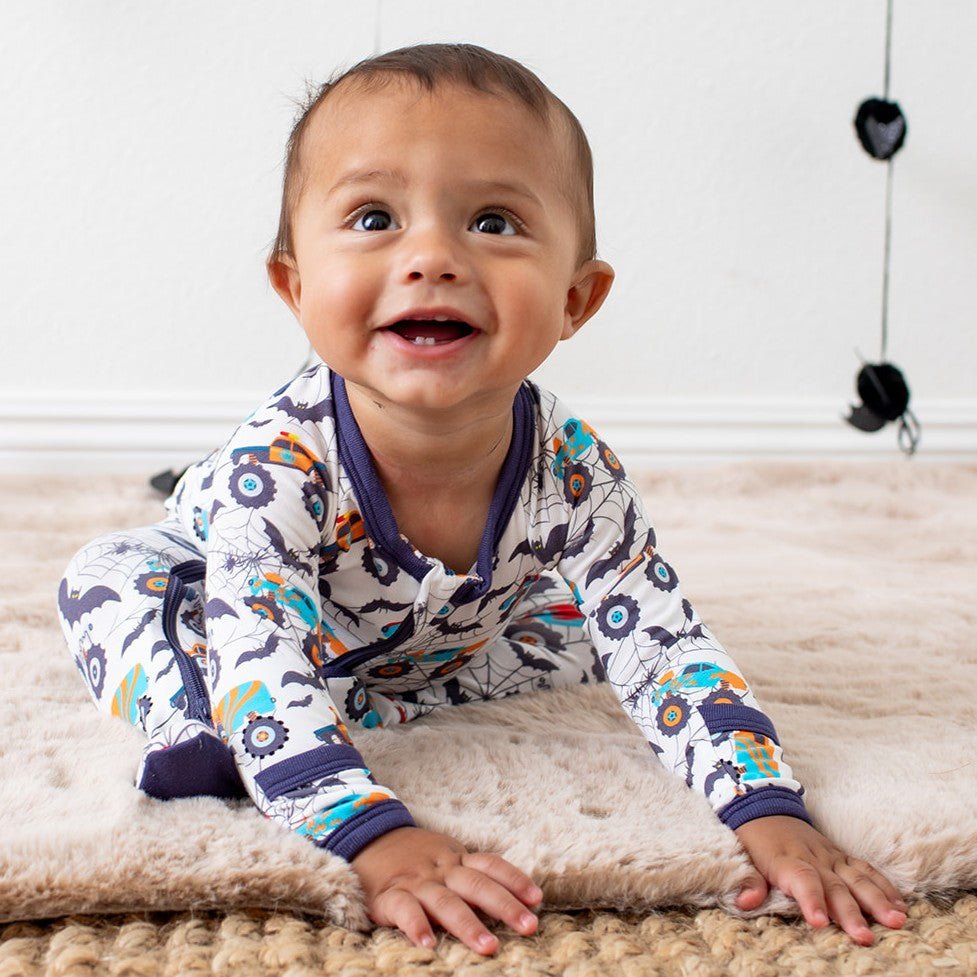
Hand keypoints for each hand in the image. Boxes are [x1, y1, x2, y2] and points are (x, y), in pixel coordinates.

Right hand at [350, 825, 542, 954]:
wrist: (366, 837)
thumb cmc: (414, 856)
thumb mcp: (445, 856)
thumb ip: (471, 874)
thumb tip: (513, 897)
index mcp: (456, 859)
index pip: (491, 865)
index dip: (515, 880)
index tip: (537, 899)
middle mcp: (440, 869)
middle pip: (476, 884)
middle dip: (505, 906)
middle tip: (529, 927)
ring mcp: (415, 882)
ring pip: (445, 901)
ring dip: (468, 924)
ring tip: (489, 946)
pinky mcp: (388, 896)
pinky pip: (404, 910)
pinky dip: (416, 926)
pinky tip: (428, 945)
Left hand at [733, 815, 907, 944]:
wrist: (764, 807)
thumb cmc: (755, 840)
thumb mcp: (745, 858)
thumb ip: (750, 882)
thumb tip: (744, 902)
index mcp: (786, 861)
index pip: (802, 880)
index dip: (811, 900)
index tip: (819, 922)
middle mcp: (813, 858)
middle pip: (835, 886)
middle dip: (851, 912)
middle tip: (866, 937)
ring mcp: (830, 856)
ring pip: (857, 877)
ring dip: (877, 899)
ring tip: (897, 920)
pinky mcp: (840, 855)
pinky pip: (864, 868)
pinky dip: (883, 885)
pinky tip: (900, 904)